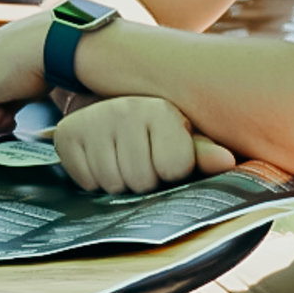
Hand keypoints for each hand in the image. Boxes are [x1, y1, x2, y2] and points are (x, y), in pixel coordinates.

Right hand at [52, 96, 236, 194]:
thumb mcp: (183, 141)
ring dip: (119, 183)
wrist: (109, 115)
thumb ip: (203, 154)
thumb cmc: (155, 135)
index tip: (167, 159)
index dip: (172, 173)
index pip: (173, 166)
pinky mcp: (67, 134)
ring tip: (121, 163)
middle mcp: (124, 109)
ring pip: (112, 183)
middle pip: (141, 179)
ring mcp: (92, 120)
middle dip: (144, 181)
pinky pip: (86, 181)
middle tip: (142, 164)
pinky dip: (93, 181)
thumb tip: (226, 161)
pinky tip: (99, 162)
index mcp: (160, 110)